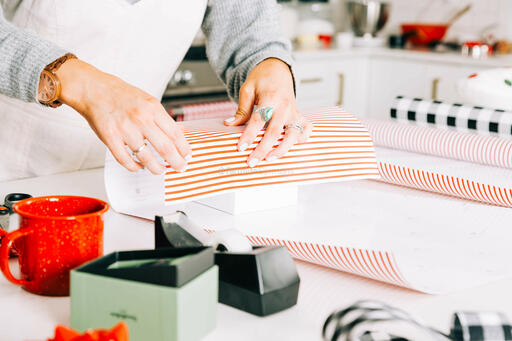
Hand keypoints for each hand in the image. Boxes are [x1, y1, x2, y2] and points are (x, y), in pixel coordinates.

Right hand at [56, 59, 190, 173]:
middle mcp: (141, 118)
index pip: (175, 133)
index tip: (187, 156)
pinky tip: (139, 166)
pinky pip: (125, 159)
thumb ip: (162, 118)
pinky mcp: (110, 137)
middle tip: (179, 167)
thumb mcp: (147, 100)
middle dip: (176, 162)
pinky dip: (134, 167)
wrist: (93, 89)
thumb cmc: (120, 94)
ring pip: (146, 157)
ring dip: (156, 168)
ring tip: (159, 170)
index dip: (184, 148)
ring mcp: (125, 129)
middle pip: (165, 148)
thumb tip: (179, 131)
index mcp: (152, 108)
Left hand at [224, 58, 311, 166]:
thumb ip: (241, 110)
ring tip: (269, 160)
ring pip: (292, 134)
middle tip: (252, 162)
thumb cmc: (261, 80)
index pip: (258, 120)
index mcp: (270, 98)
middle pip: (274, 132)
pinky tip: (294, 148)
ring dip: (282, 149)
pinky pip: (306, 130)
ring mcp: (294, 112)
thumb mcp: (247, 90)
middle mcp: (284, 106)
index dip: (249, 135)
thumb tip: (229, 125)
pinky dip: (302, 139)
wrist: (277, 70)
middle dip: (262, 149)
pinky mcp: (300, 116)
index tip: (240, 148)